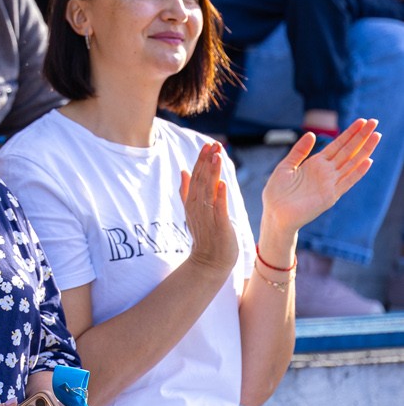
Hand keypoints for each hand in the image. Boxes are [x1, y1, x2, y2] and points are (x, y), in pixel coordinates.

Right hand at [180, 142, 239, 274]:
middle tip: (213, 144)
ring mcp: (207, 216)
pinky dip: (220, 196)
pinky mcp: (219, 225)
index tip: (207, 145)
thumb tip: (183, 171)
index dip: (201, 160)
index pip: (195, 177)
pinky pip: (219, 208)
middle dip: (207, 161)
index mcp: (192, 201)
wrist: (209, 261)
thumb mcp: (193, 209)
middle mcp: (197, 206)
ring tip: (217, 156)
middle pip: (200, 180)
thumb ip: (187, 190)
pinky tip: (222, 183)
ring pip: (208, 190)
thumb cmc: (205, 235)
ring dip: (212, 172)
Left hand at [261, 119, 378, 234]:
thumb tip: (311, 134)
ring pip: (352, 163)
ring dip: (365, 150)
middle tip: (374, 122)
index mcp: (316, 164)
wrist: (274, 214)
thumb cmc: (277, 193)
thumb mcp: (285, 167)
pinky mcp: (330, 196)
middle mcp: (326, 172)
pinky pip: (347, 182)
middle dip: (361, 136)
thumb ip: (299, 151)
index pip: (337, 145)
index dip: (349, 133)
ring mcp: (330, 183)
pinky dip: (357, 172)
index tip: (362, 121)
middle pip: (348, 151)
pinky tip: (367, 160)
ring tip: (376, 135)